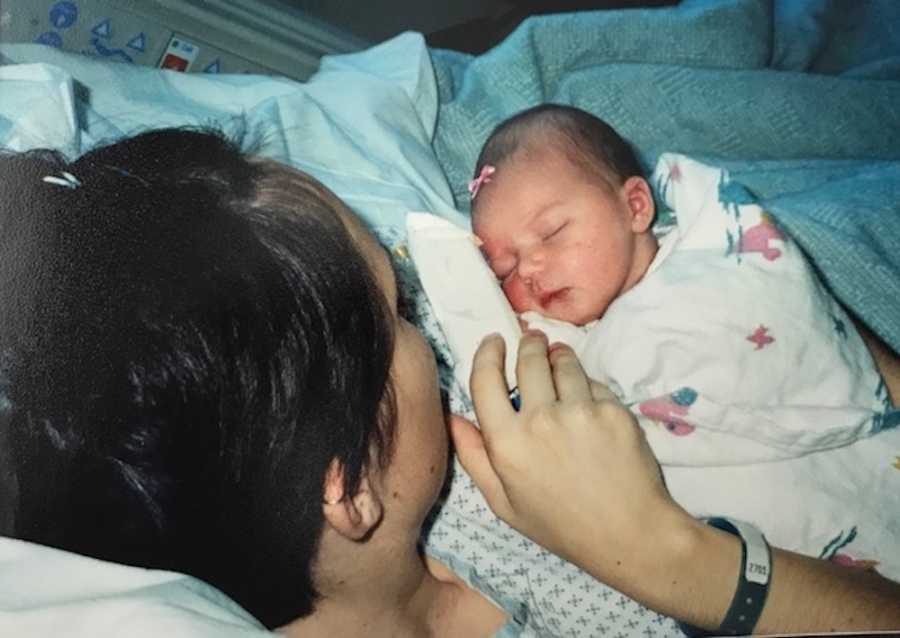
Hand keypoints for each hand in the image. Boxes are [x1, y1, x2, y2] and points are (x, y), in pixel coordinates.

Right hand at [451, 331, 683, 575]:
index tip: (494, 341)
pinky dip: (588, 386)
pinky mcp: (613, 409)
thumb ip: (474, 458)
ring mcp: (579, 411)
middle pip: (528, 359)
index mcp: (507, 443)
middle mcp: (540, 420)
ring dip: (559, 356)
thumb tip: (453, 417)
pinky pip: (594, 383)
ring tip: (560, 359)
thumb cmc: (561, 524)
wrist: (629, 534)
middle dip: (528, 345)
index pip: (485, 380)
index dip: (488, 354)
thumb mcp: (504, 504)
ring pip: (564, 362)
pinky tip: (588, 402)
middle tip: (532, 341)